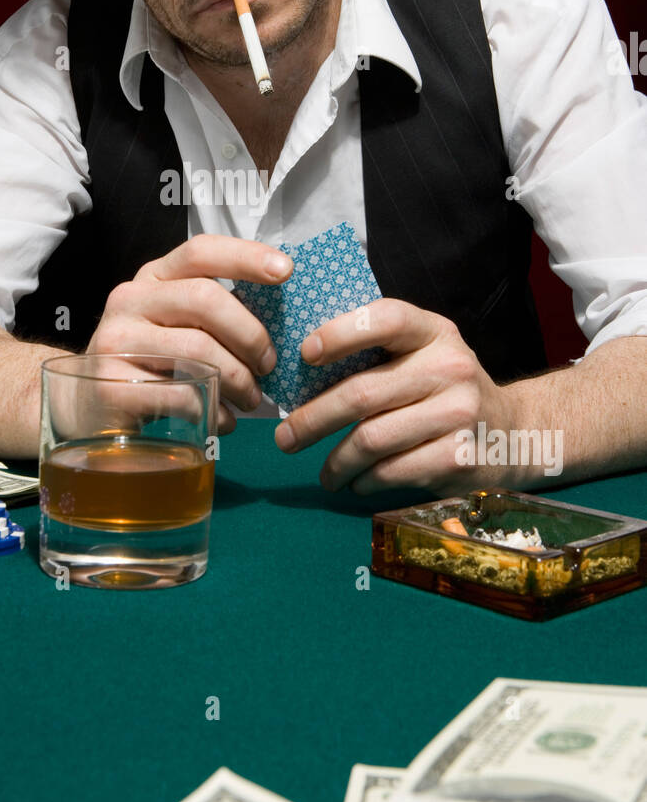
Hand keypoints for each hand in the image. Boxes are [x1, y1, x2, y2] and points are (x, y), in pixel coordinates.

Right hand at [85, 234, 291, 433]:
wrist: (85, 404)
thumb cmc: (148, 359)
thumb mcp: (172, 322)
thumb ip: (212, 312)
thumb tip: (280, 321)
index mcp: (152, 277)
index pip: (200, 250)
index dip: (245, 256)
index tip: (286, 270)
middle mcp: (130, 300)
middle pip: (205, 299)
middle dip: (250, 334)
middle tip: (268, 365)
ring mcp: (117, 342)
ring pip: (198, 350)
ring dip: (238, 378)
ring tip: (251, 398)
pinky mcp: (114, 386)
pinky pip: (182, 395)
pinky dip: (215, 410)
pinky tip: (222, 419)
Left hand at [273, 298, 520, 494]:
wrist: (516, 433)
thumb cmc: (447, 390)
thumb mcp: (425, 354)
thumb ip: (379, 353)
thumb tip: (299, 372)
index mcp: (435, 332)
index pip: (385, 319)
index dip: (341, 333)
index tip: (305, 354)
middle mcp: (450, 367)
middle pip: (363, 392)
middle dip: (312, 419)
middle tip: (285, 437)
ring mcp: (458, 414)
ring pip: (371, 440)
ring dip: (335, 462)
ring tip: (322, 473)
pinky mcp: (459, 458)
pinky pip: (391, 471)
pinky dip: (363, 480)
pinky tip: (356, 481)